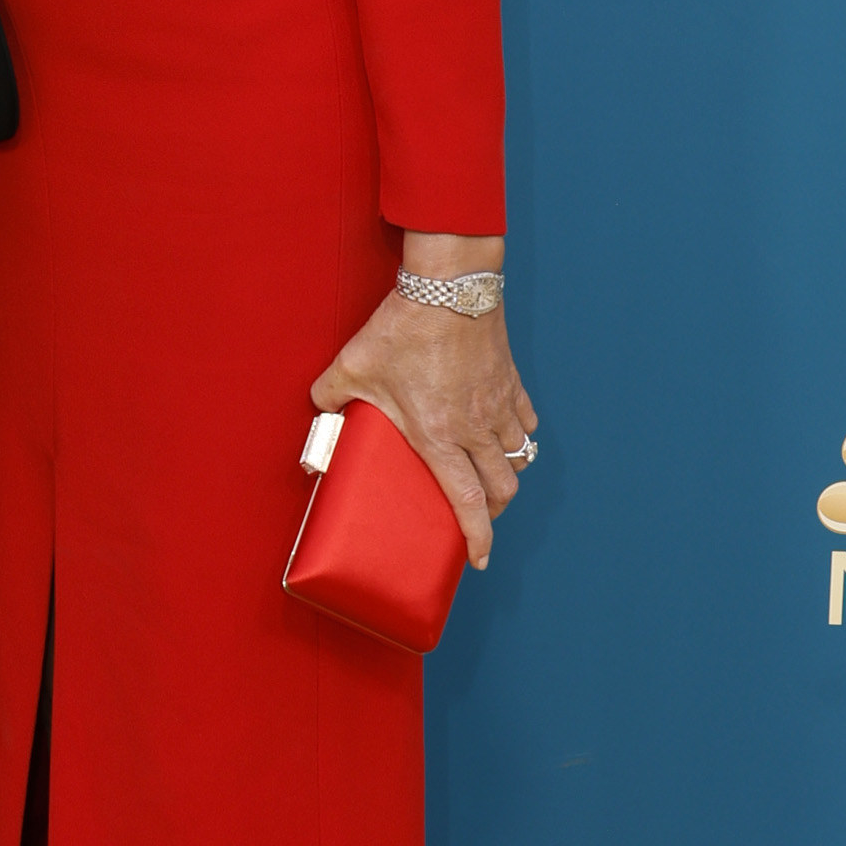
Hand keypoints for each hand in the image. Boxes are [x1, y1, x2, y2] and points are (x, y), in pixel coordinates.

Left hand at [311, 289, 536, 572]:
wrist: (448, 287)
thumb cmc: (401, 329)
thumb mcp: (351, 366)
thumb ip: (329, 395)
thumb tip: (318, 409)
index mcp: (438, 435)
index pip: (466, 500)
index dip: (477, 535)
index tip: (479, 558)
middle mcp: (476, 428)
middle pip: (502, 488)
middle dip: (493, 511)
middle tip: (477, 515)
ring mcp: (499, 405)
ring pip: (519, 457)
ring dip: (507, 474)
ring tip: (490, 477)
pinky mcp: (511, 381)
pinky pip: (527, 421)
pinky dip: (519, 435)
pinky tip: (504, 432)